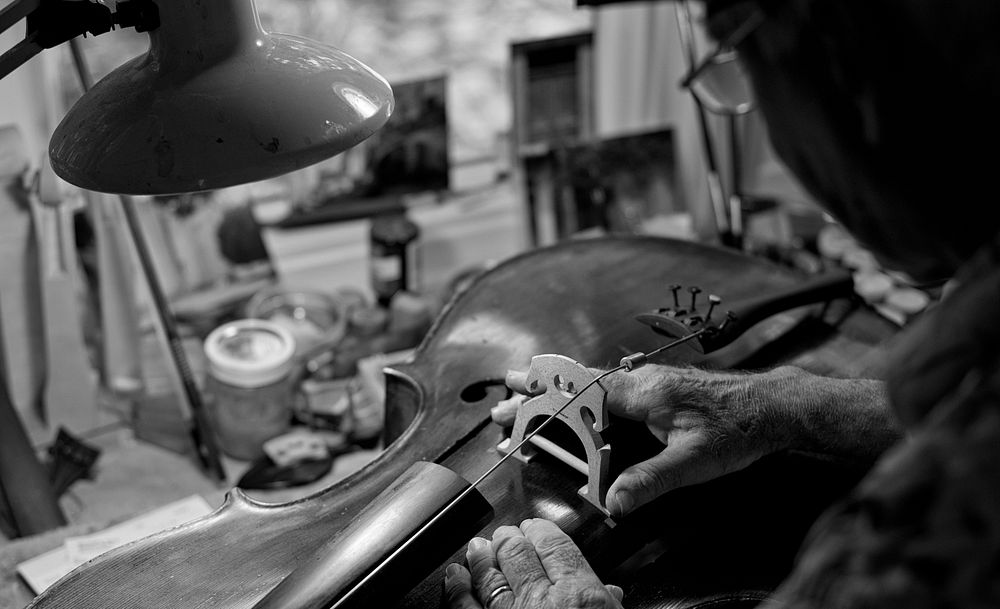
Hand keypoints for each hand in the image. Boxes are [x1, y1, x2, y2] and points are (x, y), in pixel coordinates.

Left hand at [443, 518, 623, 608]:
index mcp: (580, 596)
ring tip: (477, 546)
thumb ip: (607, 603)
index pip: (557, 546)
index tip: (535, 527)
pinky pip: (465, 606)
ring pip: (489, 575)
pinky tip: (454, 576)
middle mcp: (541, 601)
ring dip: (482, 557)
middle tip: (506, 533)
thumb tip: (610, 592)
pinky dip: (457, 588)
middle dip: (510, 538)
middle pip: (519, 554)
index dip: (542, 530)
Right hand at [491, 365, 801, 517]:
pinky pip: (612, 387)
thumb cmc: (739, 428)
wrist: (775, 407)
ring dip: (560, 389)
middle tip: (507, 392)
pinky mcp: (661, 389)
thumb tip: (615, 502)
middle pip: (579, 382)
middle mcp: (642, 381)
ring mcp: (651, 382)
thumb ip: (651, 480)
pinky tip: (581, 404)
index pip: (581, 392)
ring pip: (594, 382)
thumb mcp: (694, 462)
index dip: (544, 398)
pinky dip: (585, 394)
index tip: (514, 398)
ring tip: (530, 393)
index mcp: (643, 392)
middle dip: (539, 387)